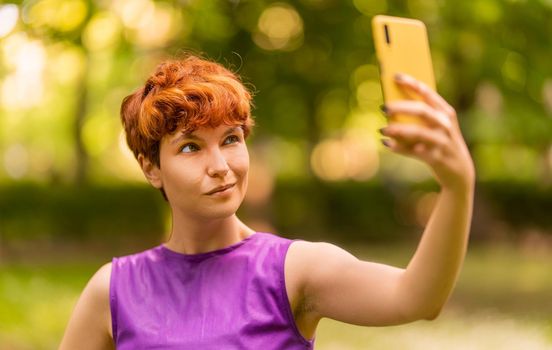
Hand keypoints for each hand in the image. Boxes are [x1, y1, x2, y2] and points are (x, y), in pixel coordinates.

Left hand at [380, 74, 474, 192]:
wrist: (459, 172)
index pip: (428, 93)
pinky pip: (415, 152)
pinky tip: (387, 145)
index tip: (395, 76)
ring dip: (398, 130)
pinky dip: (400, 148)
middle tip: (383, 107)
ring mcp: (443, 142)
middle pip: (422, 111)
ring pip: (419, 132)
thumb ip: (419, 117)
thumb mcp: (436, 127)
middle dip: (401, 107)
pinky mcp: (437, 159)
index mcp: (446, 112)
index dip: (411, 83)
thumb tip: (390, 108)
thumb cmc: (441, 143)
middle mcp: (446, 125)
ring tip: (382, 129)